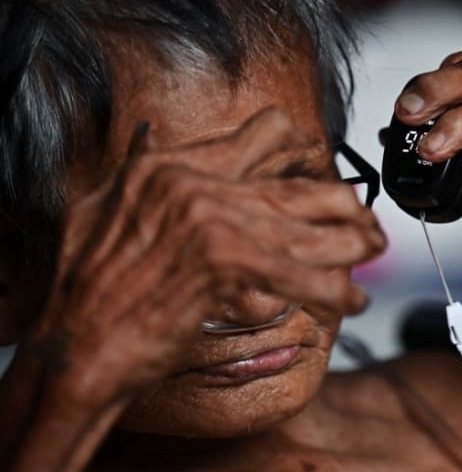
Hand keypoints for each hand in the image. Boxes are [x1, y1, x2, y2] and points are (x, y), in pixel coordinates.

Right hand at [31, 108, 385, 404]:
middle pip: (302, 186)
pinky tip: (353, 298)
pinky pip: (303, 276)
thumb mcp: (100, 203)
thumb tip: (148, 130)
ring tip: (372, 254)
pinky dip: (336, 289)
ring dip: (354, 246)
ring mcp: (216, 223)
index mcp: (174, 166)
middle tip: (369, 223)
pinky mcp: (228, 265)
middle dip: (348, 207)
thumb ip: (137, 164)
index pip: (260, 133)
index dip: (300, 144)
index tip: (318, 158)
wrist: (80, 341)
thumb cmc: (88, 282)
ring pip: (312, 229)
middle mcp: (200, 186)